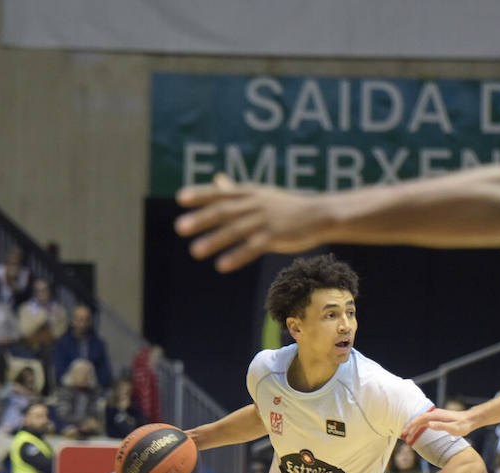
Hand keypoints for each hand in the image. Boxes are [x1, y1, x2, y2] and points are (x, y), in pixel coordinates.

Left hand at [175, 174, 330, 271]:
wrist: (319, 215)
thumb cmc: (287, 206)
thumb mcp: (261, 194)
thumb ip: (236, 190)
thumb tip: (216, 180)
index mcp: (250, 193)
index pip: (221, 192)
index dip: (201, 194)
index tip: (181, 199)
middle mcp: (255, 204)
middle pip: (225, 211)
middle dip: (202, 219)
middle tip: (180, 228)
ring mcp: (266, 220)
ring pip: (236, 230)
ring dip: (214, 240)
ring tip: (195, 251)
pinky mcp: (277, 237)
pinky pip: (253, 247)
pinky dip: (237, 256)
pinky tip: (222, 265)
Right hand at [402, 407, 477, 444]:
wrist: (470, 420)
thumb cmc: (463, 425)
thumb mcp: (453, 428)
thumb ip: (441, 426)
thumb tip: (428, 424)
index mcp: (436, 415)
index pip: (420, 419)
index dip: (412, 425)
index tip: (406, 431)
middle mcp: (435, 414)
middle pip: (419, 419)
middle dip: (410, 427)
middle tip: (404, 436)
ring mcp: (436, 416)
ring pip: (422, 420)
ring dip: (414, 427)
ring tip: (409, 436)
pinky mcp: (438, 418)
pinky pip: (426, 422)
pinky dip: (420, 426)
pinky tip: (417, 432)